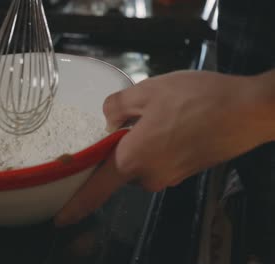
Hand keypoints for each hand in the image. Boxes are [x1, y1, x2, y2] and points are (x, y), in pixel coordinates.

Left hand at [55, 70, 274, 226]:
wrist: (248, 110)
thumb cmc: (196, 99)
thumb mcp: (148, 91)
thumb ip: (116, 106)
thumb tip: (108, 120)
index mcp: (132, 160)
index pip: (97, 188)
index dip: (77, 205)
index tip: (61, 220)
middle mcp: (149, 176)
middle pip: (120, 167)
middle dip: (121, 146)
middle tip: (134, 116)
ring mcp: (171, 177)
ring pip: (142, 161)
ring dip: (143, 142)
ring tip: (163, 113)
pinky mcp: (186, 172)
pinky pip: (161, 159)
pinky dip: (161, 144)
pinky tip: (178, 122)